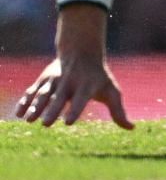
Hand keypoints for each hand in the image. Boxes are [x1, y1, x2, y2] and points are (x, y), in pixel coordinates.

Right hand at [13, 4, 133, 128]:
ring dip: (36, 106)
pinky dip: (25, 101)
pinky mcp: (43, 79)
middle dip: (52, 110)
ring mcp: (55, 80)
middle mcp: (70, 82)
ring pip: (44, 93)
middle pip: (59, 98)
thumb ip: (118, 111)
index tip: (68, 122)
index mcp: (87, 86)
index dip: (74, 109)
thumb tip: (132, 128)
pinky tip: (19, 114)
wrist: (82, 51)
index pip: (80, 99)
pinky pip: (32, 91)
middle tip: (46, 124)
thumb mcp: (111, 90)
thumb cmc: (98, 77)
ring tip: (30, 120)